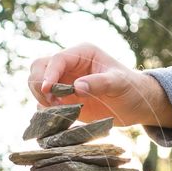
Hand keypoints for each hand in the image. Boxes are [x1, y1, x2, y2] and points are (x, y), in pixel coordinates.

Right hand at [27, 43, 171, 127]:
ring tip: (59, 108)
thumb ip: (99, 83)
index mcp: (82, 53)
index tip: (47, 90)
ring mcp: (63, 82)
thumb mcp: (119, 84)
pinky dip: (44, 110)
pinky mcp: (62, 100)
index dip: (49, 74)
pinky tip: (58, 116)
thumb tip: (77, 87)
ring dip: (41, 97)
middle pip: (39, 67)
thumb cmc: (131, 88)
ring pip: (36, 84)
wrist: (134, 106)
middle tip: (52, 102)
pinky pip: (43, 102)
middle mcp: (69, 66)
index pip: (57, 59)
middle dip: (39, 84)